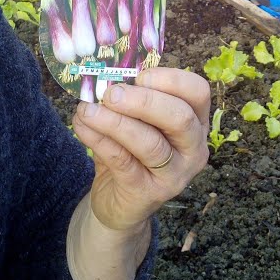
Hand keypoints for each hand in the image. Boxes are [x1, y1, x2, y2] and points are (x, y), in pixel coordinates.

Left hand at [71, 67, 210, 231]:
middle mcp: (193, 150)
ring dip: (114, 122)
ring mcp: (174, 175)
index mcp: (196, 123)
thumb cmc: (131, 153)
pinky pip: (123, 161)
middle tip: (111, 93)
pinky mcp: (148, 193)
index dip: (170, 79)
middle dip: (144, 101)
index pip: (197, 93)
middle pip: (180, 118)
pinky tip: (82, 127)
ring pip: (150, 143)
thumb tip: (105, 75)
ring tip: (87, 110)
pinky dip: (99, 140)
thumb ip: (131, 99)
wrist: (118, 204)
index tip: (139, 75)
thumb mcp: (137, 123)